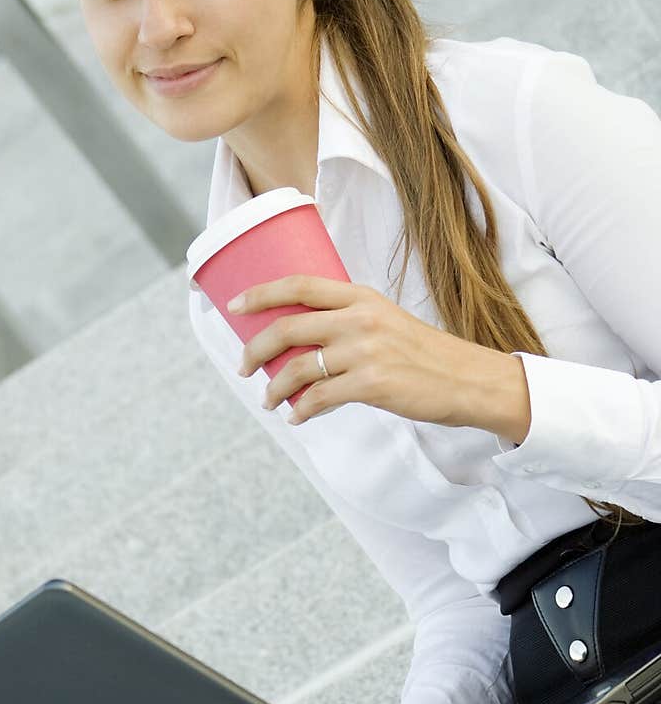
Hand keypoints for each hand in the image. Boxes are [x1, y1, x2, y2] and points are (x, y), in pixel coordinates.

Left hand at [231, 275, 530, 440]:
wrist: (467, 380)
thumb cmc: (424, 354)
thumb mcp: (386, 321)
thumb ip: (347, 322)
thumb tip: (301, 339)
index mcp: (361, 297)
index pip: (299, 285)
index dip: (261, 293)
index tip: (235, 306)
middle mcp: (360, 319)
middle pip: (288, 327)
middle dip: (255, 350)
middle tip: (243, 367)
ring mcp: (365, 352)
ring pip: (297, 368)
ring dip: (274, 388)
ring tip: (269, 401)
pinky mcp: (372, 384)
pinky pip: (318, 399)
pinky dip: (300, 411)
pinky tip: (297, 417)